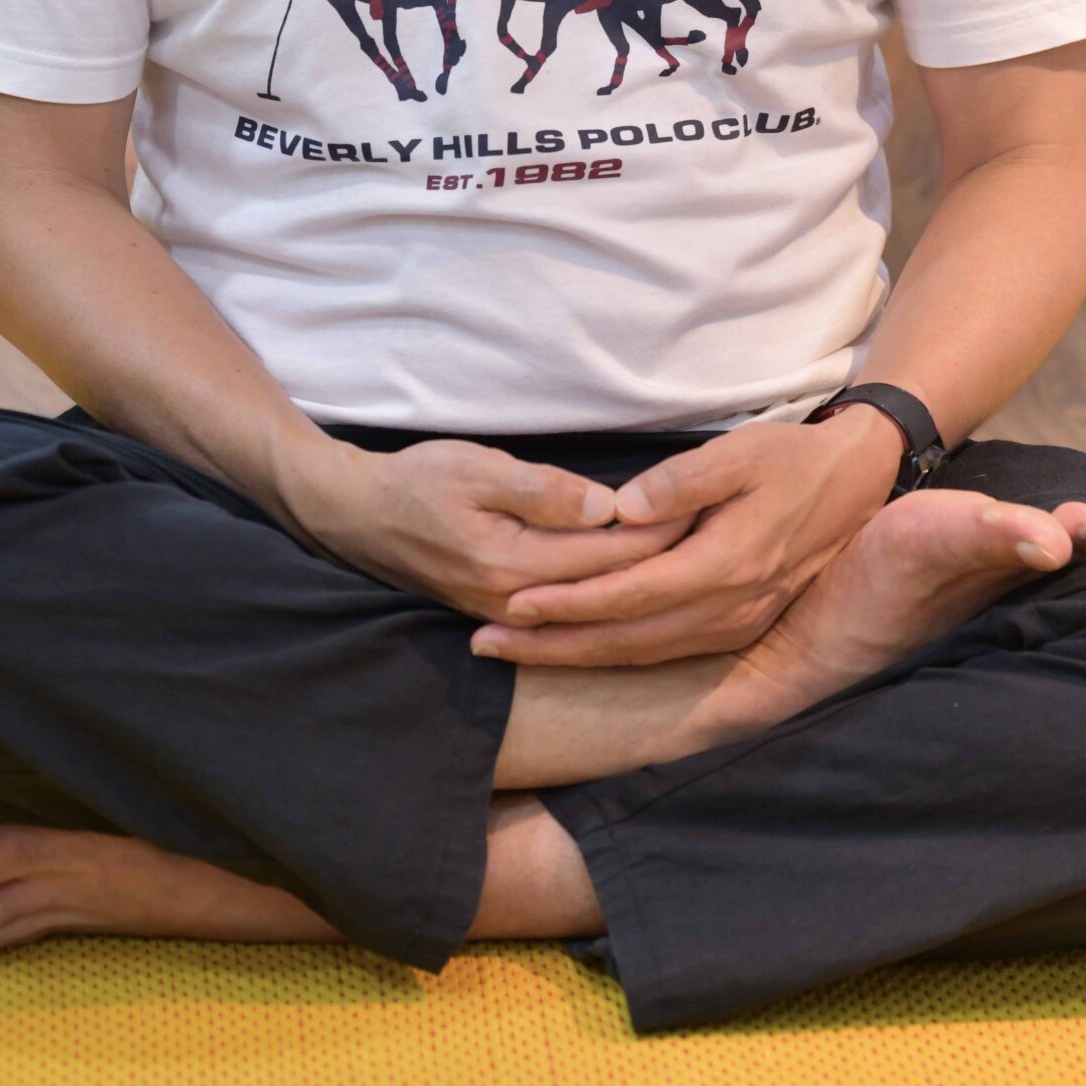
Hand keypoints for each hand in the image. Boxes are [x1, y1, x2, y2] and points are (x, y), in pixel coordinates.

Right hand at [293, 434, 699, 625]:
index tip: (718, 510)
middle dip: (671, 560)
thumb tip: (611, 507)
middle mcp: (518, 602)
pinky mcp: (504, 614)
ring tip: (704, 558)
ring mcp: (511, 616)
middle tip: (730, 534)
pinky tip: (647, 581)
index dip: (667, 532)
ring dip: (648, 583)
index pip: (613, 554)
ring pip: (598, 605)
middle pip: (615, 586)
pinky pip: (574, 612)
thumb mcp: (477, 469)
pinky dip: (613, 596)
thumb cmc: (416, 481)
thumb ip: (544, 491)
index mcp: (516, 563)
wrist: (356, 517)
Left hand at [469, 412, 904, 667]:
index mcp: (726, 564)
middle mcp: (729, 607)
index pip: (630, 595)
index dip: (569, 604)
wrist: (855, 483)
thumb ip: (683, 480)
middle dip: (553, 646)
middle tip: (488, 645)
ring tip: (517, 653)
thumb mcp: (740, 452)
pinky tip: (580, 650)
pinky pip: (666, 653)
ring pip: (643, 655)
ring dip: (577, 657)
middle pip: (626, 640)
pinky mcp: (738, 627)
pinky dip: (617, 656)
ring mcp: (736, 624)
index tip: (512, 604)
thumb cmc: (790, 458)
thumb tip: (622, 510)